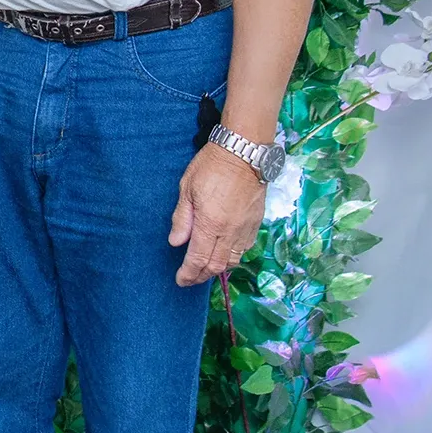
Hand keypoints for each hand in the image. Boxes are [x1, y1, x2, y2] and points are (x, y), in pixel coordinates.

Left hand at [169, 142, 266, 285]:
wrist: (244, 152)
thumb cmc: (211, 166)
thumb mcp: (187, 189)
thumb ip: (182, 219)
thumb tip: (175, 242)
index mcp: (211, 224)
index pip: (198, 259)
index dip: (188, 274)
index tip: (180, 280)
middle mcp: (230, 231)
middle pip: (216, 265)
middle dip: (201, 276)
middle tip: (190, 279)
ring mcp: (245, 228)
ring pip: (233, 260)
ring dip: (218, 269)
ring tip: (205, 270)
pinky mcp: (256, 222)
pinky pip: (245, 248)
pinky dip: (233, 257)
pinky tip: (225, 255)